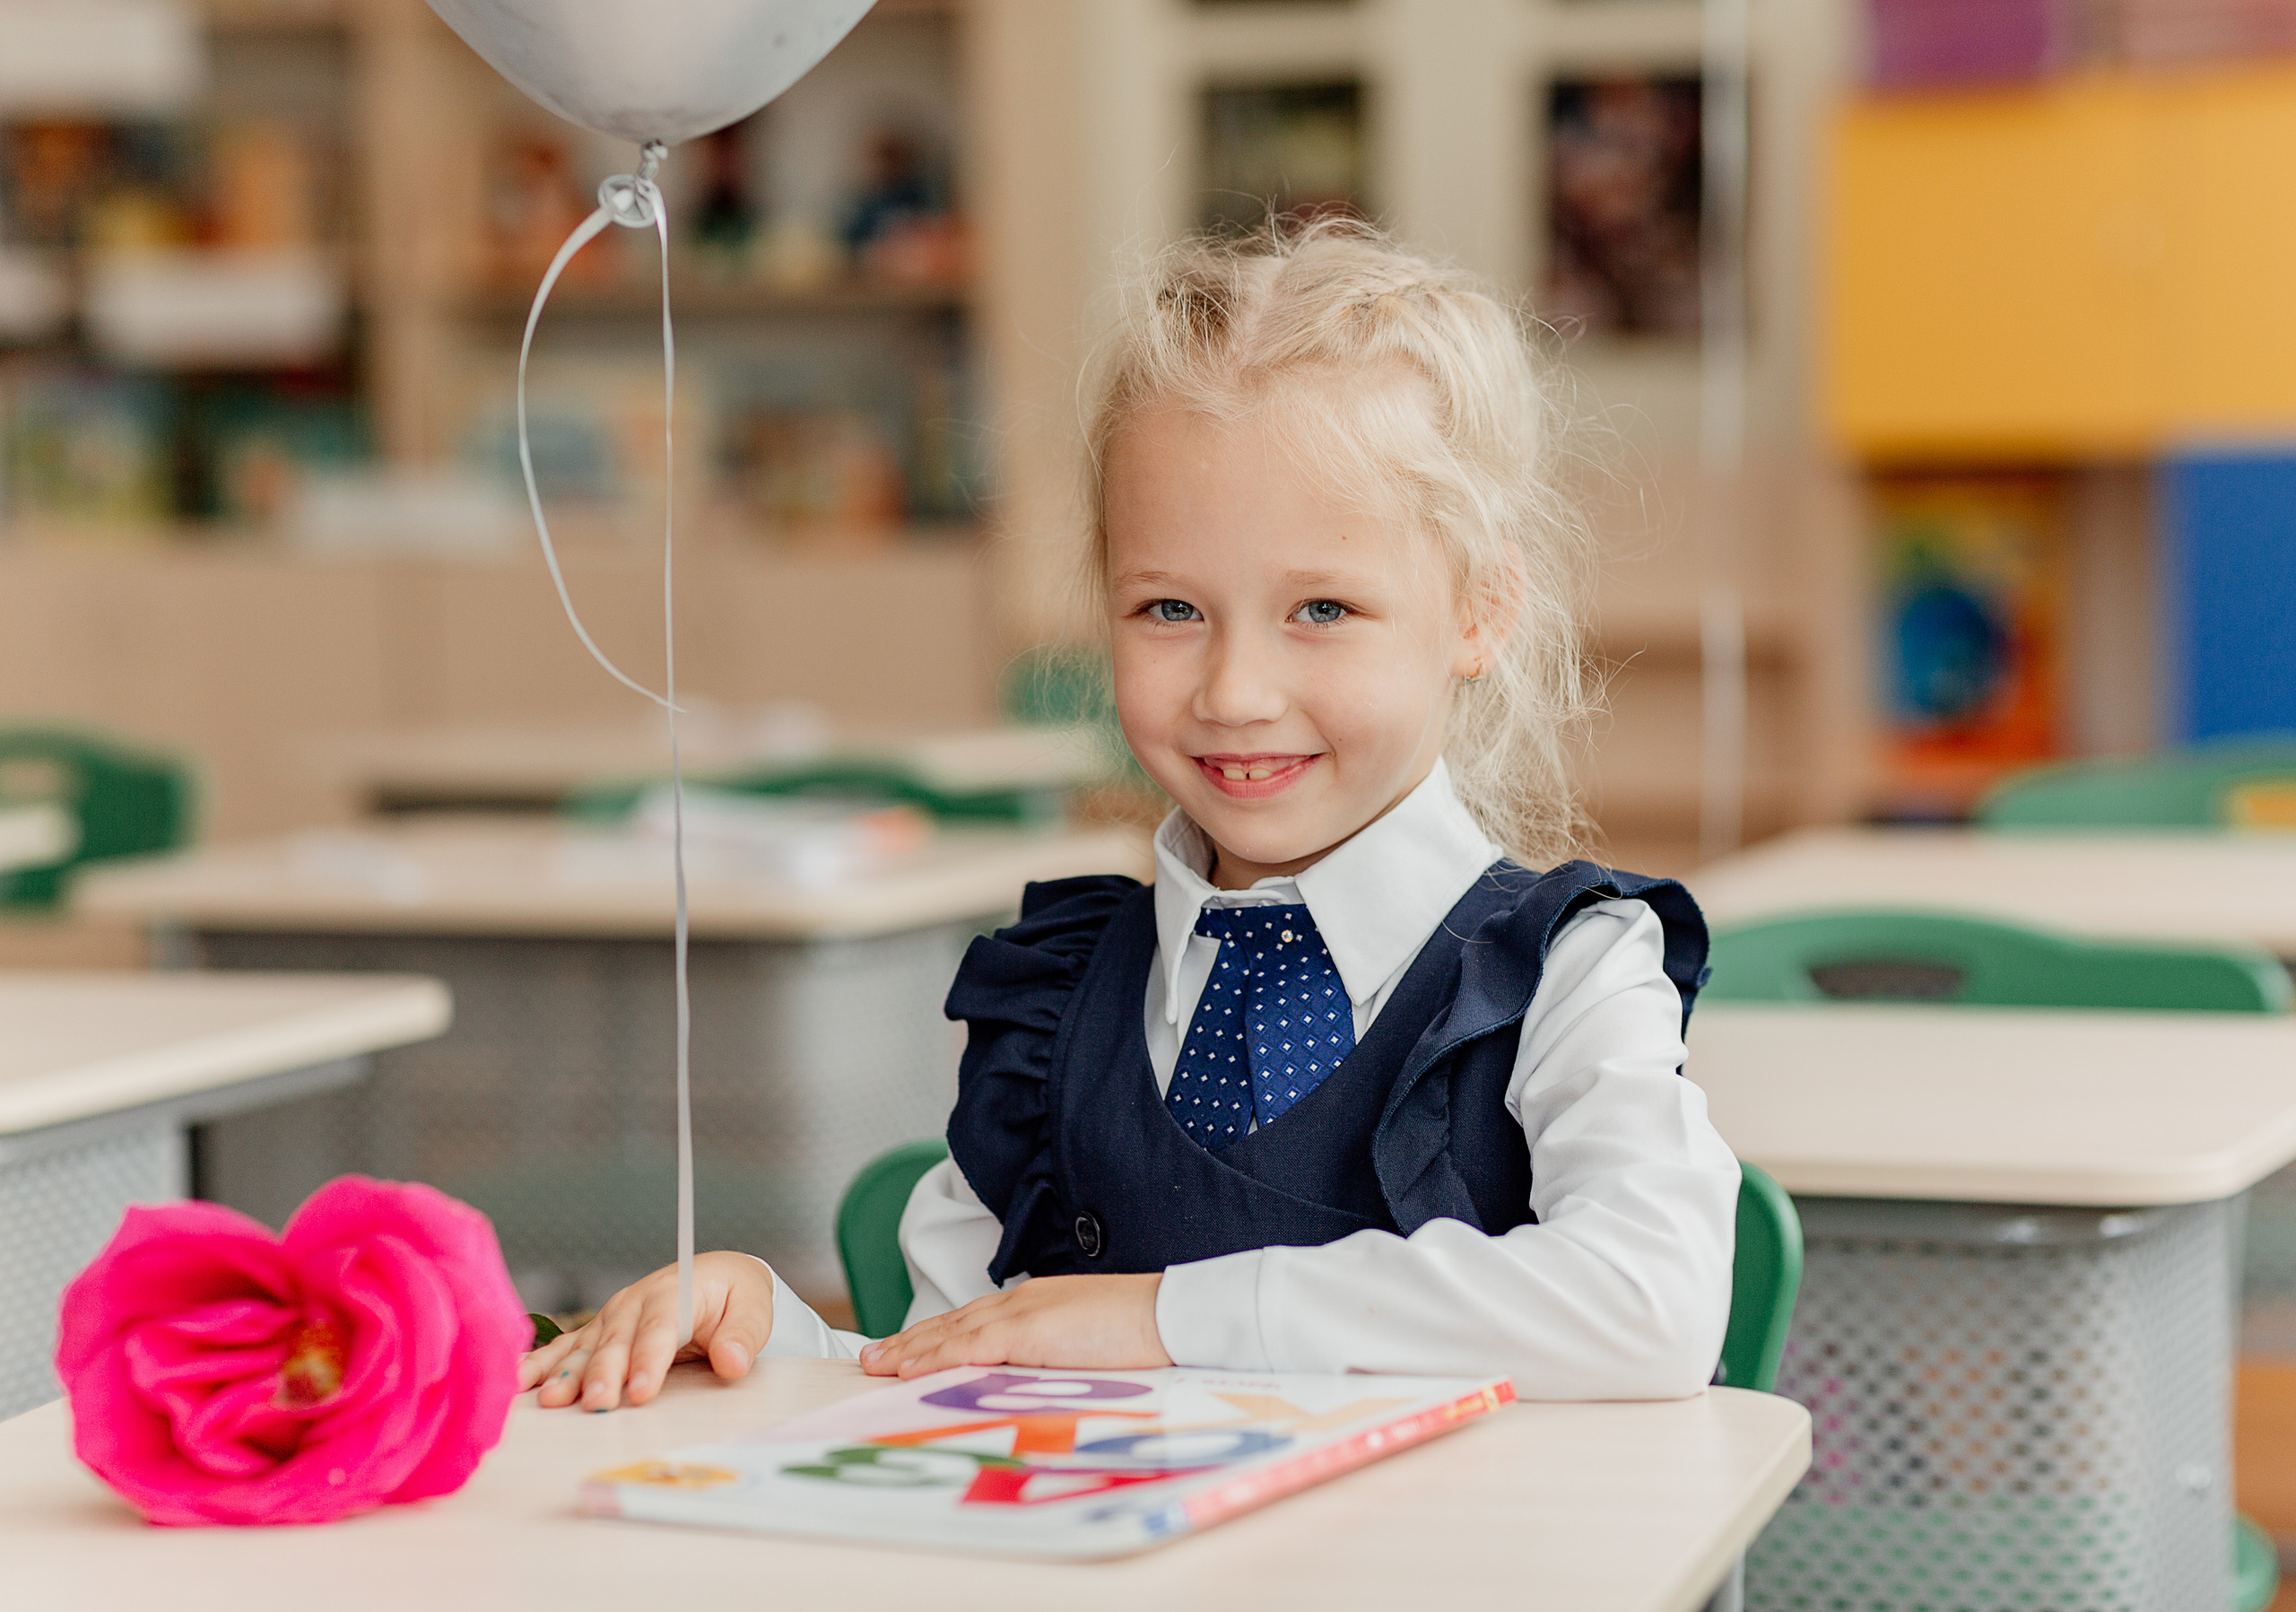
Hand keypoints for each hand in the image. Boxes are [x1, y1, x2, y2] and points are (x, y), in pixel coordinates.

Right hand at [518, 1252, 774, 1410]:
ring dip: (567, 1374)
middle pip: (617, 1341)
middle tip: (597, 1405)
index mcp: (675, 1293)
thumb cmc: (735, 1296)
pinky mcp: (598, 1331)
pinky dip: (540, 1364)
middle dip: (605, 1374)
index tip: (643, 1392)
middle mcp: (636, 1303)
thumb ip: (743, 1335)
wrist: (715, 1277)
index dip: (649, 1359)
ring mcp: (612, 1317)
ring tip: (550, 1401)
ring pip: (586, 1347)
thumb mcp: (753, 1309)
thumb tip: (733, 1362)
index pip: (661, 1328)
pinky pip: (565, 1348)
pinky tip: (517, 1382)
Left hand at [858, 1273, 1171, 1377]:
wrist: (1171, 1315)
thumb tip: (1035, 1386)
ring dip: (910, 1349)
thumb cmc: (1144, 1335)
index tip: (908, 1349)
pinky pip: (969, 1346)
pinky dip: (934, 1356)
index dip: (938, 1336)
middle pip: (953, 1323)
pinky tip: (907, 1368)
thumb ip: (1057, 1359)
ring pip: (951, 1332)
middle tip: (873, 1358)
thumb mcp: (1089, 1350)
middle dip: (911, 1341)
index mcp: (1038, 1304)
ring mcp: (1024, 1313)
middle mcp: (1023, 1302)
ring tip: (875, 1364)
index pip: (975, 1321)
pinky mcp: (1028, 1330)